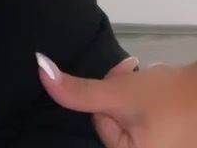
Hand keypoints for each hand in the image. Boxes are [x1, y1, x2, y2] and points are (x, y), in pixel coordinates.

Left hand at [36, 50, 196, 146]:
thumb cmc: (168, 98)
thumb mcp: (118, 93)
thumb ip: (78, 91)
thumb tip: (40, 68)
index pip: (100, 124)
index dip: (109, 98)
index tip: (125, 81)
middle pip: (113, 124)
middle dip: (120, 99)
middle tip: (138, 80)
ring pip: (129, 122)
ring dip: (133, 101)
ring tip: (150, 89)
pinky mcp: (166, 144)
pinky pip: (145, 127)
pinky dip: (147, 110)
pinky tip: (159, 100)